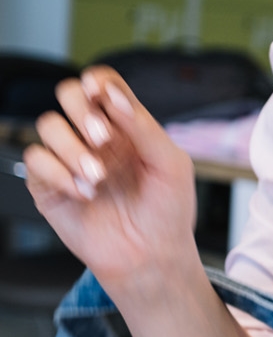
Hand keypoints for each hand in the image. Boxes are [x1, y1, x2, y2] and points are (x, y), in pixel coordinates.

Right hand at [24, 67, 198, 287]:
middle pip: (69, 95)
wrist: (152, 256)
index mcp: (127, 126)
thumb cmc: (168, 211)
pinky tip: (84, 193)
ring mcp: (71, 160)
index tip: (102, 93)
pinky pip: (36, 161)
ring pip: (48, 125)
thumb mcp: (171, 164)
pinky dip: (59, 174)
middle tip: (103, 139)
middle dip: (82, 110)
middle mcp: (96, 138)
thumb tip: (115, 97)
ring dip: (73, 149)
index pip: (104, 85)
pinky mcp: (50, 185)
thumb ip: (144, 127)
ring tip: (99, 178)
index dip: (98, 80)